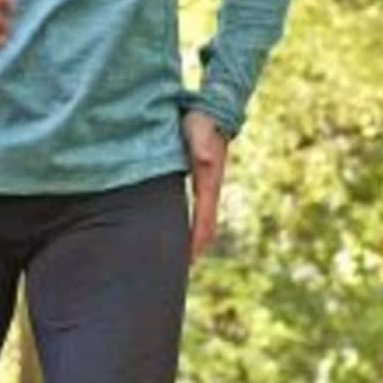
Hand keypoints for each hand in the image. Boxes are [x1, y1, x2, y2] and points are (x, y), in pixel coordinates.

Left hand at [182, 110, 228, 264]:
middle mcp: (209, 188)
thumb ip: (202, 147)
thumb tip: (203, 163)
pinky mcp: (198, 178)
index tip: (185, 264)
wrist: (213, 106)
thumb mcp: (200, 131)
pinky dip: (186, 226)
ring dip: (189, 241)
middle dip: (191, 251)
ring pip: (198, 221)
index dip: (195, 244)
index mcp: (208, 182)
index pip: (204, 221)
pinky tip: (169, 231)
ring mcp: (205, 185)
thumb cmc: (203, 119)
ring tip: (171, 262)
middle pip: (203, 228)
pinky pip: (192, 209)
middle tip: (174, 275)